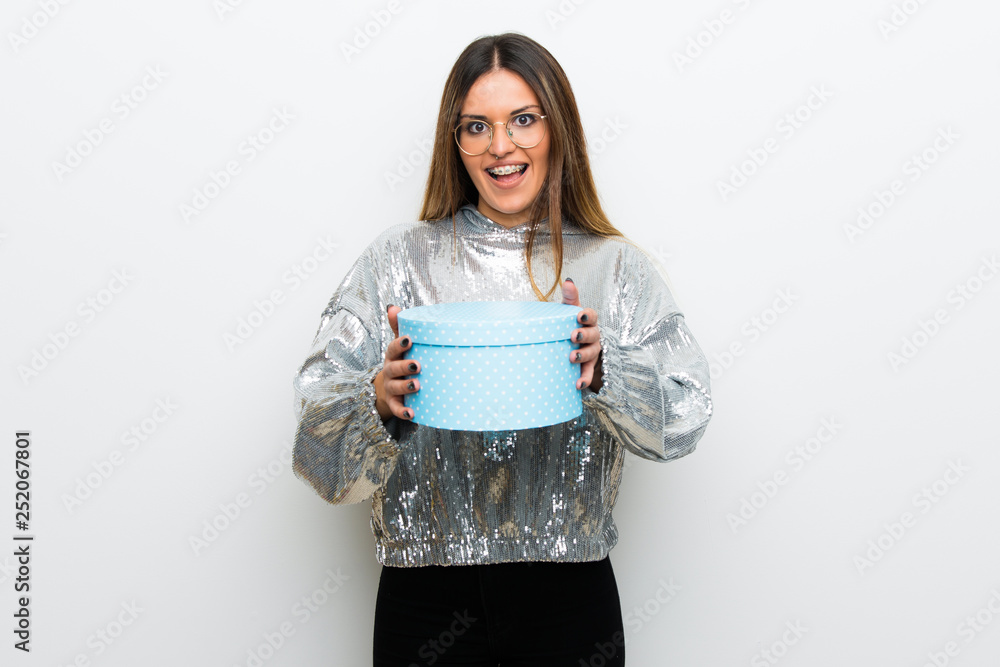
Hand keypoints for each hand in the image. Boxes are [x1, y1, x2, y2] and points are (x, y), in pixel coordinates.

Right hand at [372, 305, 419, 421]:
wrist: (387, 388)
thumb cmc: (399, 361)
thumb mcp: (398, 345)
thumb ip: (398, 327)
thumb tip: (392, 306)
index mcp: (392, 355)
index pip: (392, 348)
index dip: (399, 344)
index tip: (409, 340)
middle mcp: (390, 371)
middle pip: (393, 368)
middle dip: (404, 366)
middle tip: (417, 365)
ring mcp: (391, 387)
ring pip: (395, 387)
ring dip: (405, 387)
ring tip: (417, 385)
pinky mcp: (394, 402)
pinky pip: (397, 408)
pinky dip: (403, 411)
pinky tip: (412, 413)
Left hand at [561, 279, 602, 391]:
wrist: (578, 346)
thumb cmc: (572, 325)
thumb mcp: (570, 311)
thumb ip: (570, 297)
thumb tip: (568, 281)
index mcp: (589, 321)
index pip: (592, 316)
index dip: (588, 315)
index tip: (580, 315)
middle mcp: (594, 336)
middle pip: (593, 334)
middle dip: (585, 335)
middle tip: (574, 335)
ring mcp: (592, 352)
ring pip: (591, 353)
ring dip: (583, 355)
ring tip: (572, 357)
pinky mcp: (588, 366)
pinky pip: (587, 373)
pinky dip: (584, 379)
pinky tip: (577, 384)